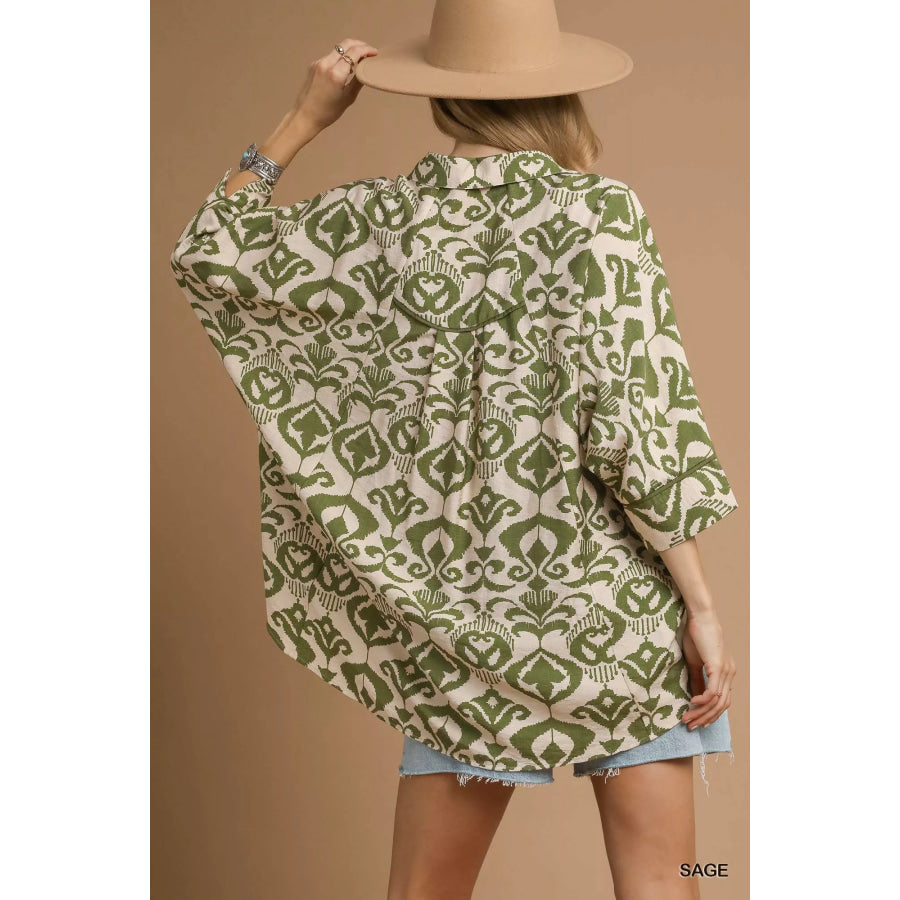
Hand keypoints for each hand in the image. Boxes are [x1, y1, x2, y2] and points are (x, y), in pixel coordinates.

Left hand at [293, 38, 378, 130]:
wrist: (304, 115)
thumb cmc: (328, 112)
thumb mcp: (348, 98)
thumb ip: (358, 81)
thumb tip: (365, 69)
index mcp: (336, 73)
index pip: (354, 52)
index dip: (367, 49)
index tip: (375, 53)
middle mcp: (326, 63)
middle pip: (345, 44)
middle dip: (359, 44)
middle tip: (369, 51)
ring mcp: (318, 62)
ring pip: (338, 49)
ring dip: (350, 51)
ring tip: (359, 60)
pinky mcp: (314, 65)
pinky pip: (330, 56)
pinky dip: (340, 57)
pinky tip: (345, 67)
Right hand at [680, 607, 735, 729]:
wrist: (700, 617)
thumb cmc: (696, 635)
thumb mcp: (695, 662)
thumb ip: (697, 680)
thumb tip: (695, 697)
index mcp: (727, 673)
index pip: (723, 702)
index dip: (710, 714)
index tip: (695, 721)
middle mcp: (730, 674)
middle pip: (721, 706)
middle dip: (705, 719)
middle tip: (690, 725)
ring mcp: (726, 671)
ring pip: (717, 702)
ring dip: (702, 713)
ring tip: (687, 718)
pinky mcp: (718, 667)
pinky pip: (713, 692)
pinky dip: (703, 701)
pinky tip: (692, 703)